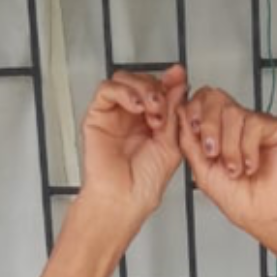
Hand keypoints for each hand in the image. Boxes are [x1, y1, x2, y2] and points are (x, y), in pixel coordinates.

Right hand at [80, 64, 186, 223]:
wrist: (124, 199)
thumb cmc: (144, 183)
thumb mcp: (171, 143)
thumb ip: (174, 111)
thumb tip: (180, 83)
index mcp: (152, 122)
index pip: (160, 90)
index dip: (169, 81)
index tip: (179, 76)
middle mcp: (133, 117)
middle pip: (142, 80)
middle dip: (157, 89)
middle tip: (163, 109)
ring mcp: (114, 115)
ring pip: (125, 79)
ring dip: (142, 89)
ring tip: (151, 110)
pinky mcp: (97, 116)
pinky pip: (106, 89)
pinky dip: (123, 91)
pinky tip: (135, 107)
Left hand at [178, 86, 276, 253]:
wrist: (265, 216)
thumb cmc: (240, 199)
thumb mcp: (202, 171)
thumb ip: (189, 141)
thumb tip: (178, 113)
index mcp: (217, 131)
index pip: (201, 101)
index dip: (193, 110)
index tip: (193, 131)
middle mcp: (236, 124)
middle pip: (214, 97)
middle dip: (208, 126)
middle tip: (212, 153)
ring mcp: (256, 124)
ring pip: (233, 113)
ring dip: (230, 147)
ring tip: (236, 169)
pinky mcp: (276, 127)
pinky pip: (255, 123)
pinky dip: (249, 149)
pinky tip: (252, 165)